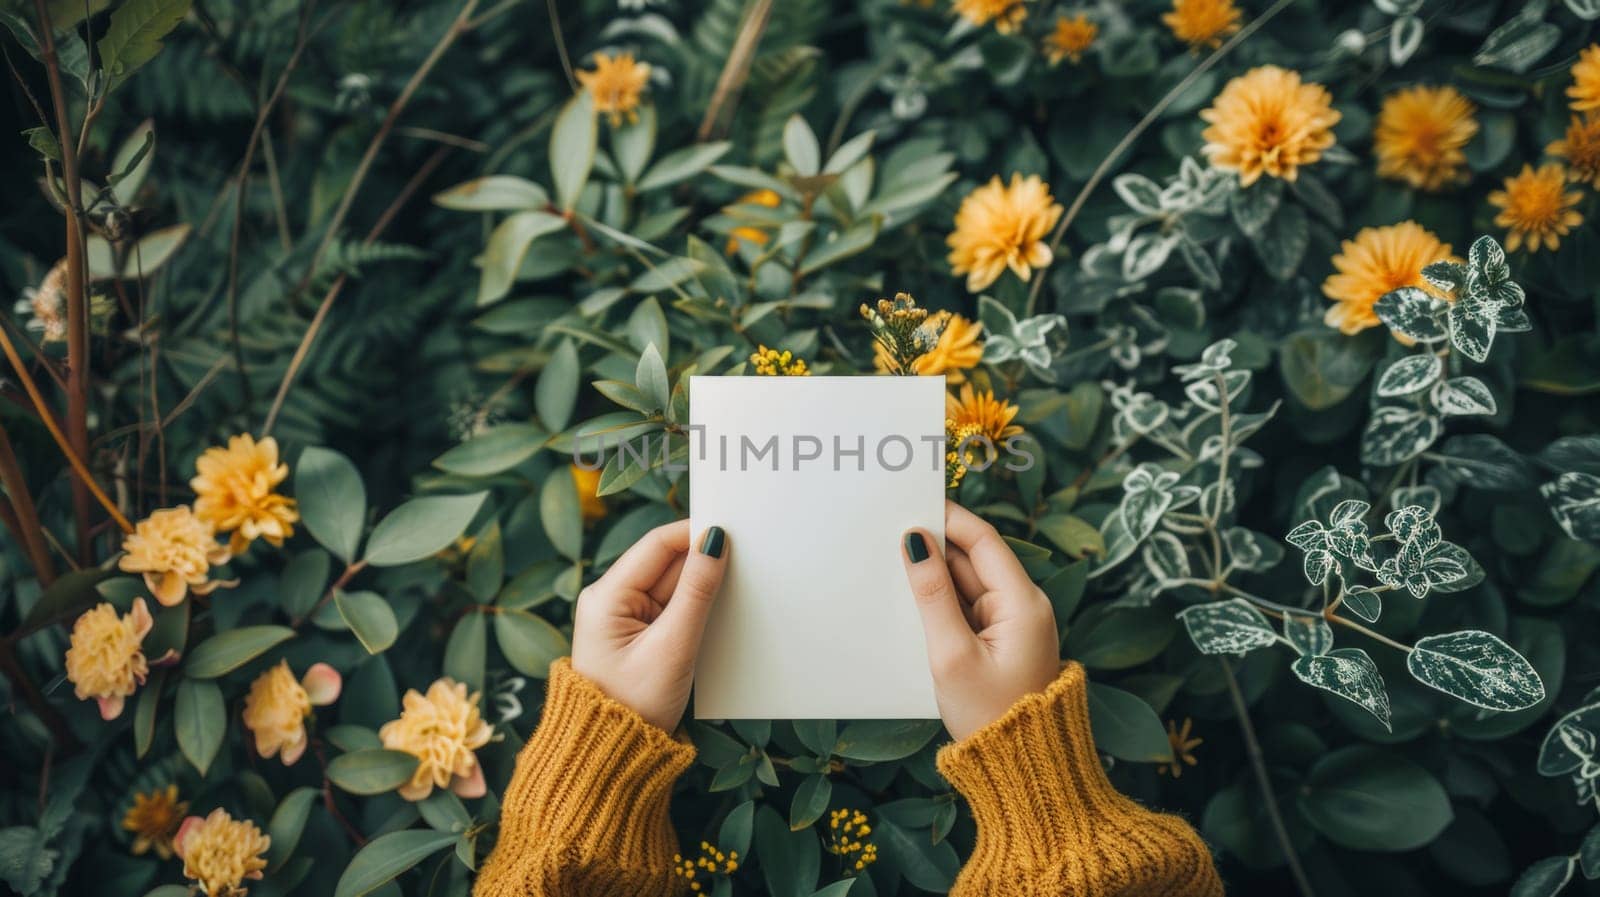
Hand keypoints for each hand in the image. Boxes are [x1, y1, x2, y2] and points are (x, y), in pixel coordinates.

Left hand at [571, 521, 728, 731]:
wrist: (612, 757)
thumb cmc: (635, 706)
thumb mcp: (673, 647)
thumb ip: (697, 592)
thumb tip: (715, 541)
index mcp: (606, 596)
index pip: (657, 545)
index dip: (694, 533)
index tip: (735, 531)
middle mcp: (610, 599)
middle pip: (666, 563)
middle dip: (702, 563)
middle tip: (746, 562)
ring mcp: (624, 618)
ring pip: (672, 586)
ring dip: (701, 589)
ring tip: (733, 593)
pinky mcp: (638, 635)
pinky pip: (671, 609)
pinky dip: (695, 609)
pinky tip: (716, 615)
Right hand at [901, 501, 1059, 740]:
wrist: (1023, 768)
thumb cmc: (989, 715)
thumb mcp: (951, 654)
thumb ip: (932, 595)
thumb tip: (916, 542)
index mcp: (1023, 602)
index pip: (983, 540)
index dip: (948, 518)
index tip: (910, 504)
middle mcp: (1024, 605)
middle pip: (975, 559)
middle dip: (936, 546)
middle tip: (889, 534)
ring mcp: (1013, 624)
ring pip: (969, 583)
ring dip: (936, 577)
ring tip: (892, 567)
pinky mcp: (1001, 642)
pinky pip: (968, 608)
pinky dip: (942, 602)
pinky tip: (912, 603)